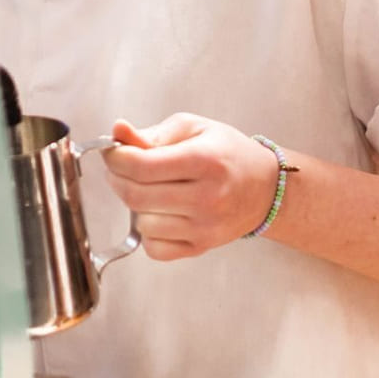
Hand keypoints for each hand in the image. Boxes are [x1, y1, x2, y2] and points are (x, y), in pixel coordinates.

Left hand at [103, 114, 278, 259]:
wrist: (265, 188)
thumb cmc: (227, 153)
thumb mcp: (193, 128)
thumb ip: (152, 133)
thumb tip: (118, 131)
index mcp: (204, 161)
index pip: (141, 165)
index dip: (116, 158)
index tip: (113, 152)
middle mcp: (207, 198)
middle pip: (136, 196)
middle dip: (118, 179)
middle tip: (122, 169)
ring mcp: (205, 227)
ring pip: (142, 224)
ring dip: (135, 206)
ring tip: (149, 190)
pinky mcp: (201, 247)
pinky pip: (154, 249)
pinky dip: (147, 232)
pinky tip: (160, 213)